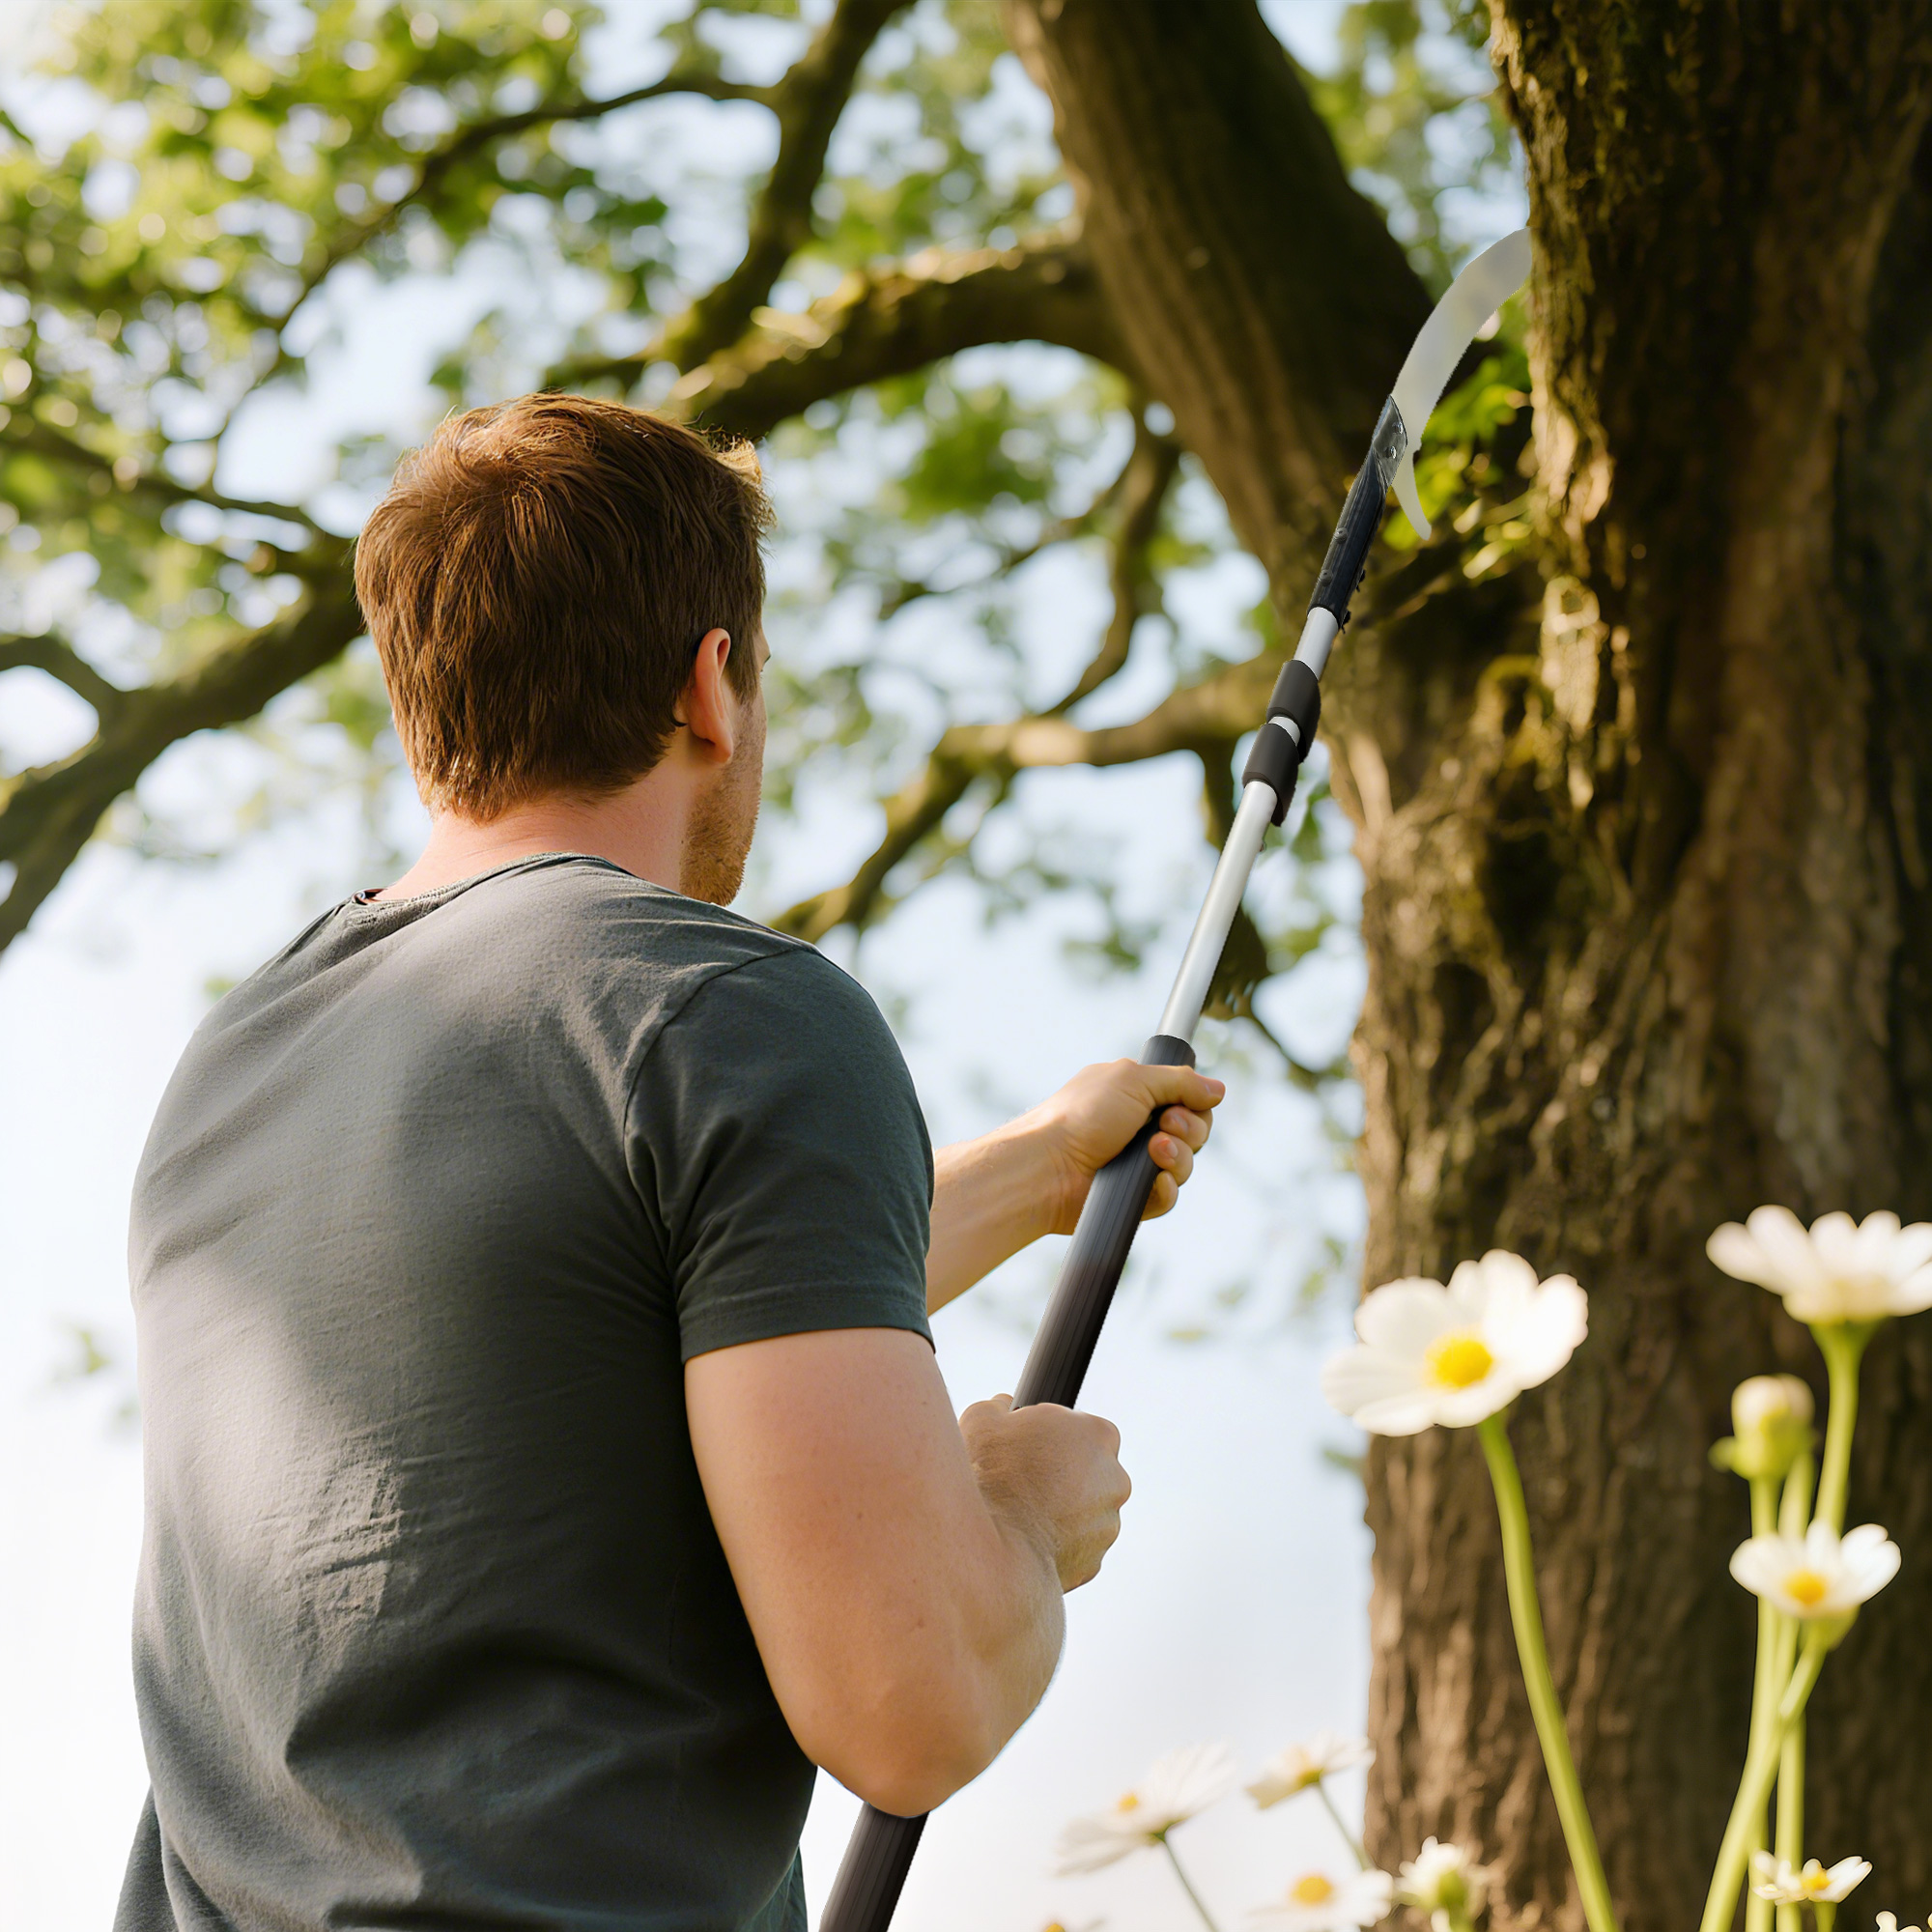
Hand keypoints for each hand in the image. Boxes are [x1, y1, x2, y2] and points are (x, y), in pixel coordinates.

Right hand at [961, 1394, 1130, 1591]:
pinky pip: (1076, 1547)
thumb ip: (1001, 1406)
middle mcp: (1115, 1478)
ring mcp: (1108, 1523)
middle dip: (1066, 1476)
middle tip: (1026, 1481)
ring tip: (1022, 1514)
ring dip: (1063, 1512)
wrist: (991, 1545)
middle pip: (1093, 1471)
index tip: (1035, 1447)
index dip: (1059, 1438)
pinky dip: (1057, 1545)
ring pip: (1087, 1513)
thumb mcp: (983, 1419)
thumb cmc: (990, 1476)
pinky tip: (1027, 1540)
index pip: (1087, 1430)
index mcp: (1097, 1435)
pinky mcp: (1095, 1561)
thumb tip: (1004, 1406)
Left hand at [1025, 1058, 1224, 1235]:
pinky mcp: (1135, 1197)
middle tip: (1163, 1127)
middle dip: (1189, 1130)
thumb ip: (1180, 1081)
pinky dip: (1165, 1188)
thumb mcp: (1133, 1079)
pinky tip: (1152, 1181)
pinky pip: (1170, 1196)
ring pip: (1186, 1165)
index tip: (1177, 1107)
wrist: (1051, 1165)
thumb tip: (1218, 1089)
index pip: (1189, 1102)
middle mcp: (1140, 1130)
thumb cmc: (1082, 1115)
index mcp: (1138, 1097)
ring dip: (1177, 1156)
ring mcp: (1137, 1165)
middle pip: (1196, 1133)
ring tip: (1151, 1151)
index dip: (1194, 1106)